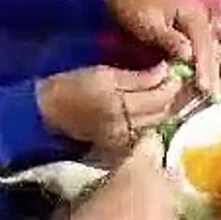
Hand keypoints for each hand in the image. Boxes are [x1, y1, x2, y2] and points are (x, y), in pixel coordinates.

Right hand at [37, 64, 180, 156]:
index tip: (175, 71)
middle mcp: (125, 127)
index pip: (160, 97)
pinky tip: (149, 110)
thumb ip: (138, 77)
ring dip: (164, 109)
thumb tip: (166, 71)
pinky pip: (145, 133)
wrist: (45, 115)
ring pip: (157, 124)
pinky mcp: (120, 149)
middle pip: (163, 113)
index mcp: (119, 105)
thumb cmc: (70, 87)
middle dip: (172, 96)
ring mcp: (124, 141)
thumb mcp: (103, 73)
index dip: (172, 83)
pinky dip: (152, 121)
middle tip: (172, 80)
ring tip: (162, 93)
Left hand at [104, 0, 220, 97]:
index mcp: (190, 12)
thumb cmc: (132, 9)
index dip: (208, 68)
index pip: (204, 45)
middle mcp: (204, 6)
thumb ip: (168, 39)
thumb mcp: (146, 25)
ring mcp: (207, 4)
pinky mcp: (206, 4)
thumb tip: (189, 54)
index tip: (211, 90)